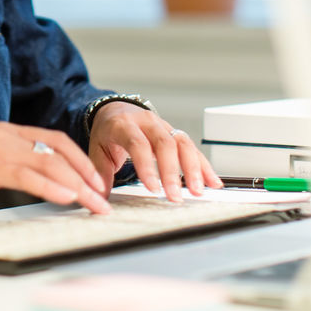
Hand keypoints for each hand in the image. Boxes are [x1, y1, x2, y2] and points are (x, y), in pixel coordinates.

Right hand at [0, 122, 112, 214]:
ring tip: (94, 204)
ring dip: (77, 185)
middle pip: (58, 151)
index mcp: (3, 131)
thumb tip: (23, 180)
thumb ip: (0, 165)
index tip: (94, 179)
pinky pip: (27, 175)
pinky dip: (51, 187)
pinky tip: (66, 198)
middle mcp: (4, 135)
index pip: (52, 140)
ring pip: (49, 163)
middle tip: (103, 196)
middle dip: (86, 174)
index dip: (78, 159)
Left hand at [87, 102, 222, 201]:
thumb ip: (99, 174)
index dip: (147, 166)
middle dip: (172, 171)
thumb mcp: (97, 150)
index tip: (153, 188)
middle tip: (175, 196)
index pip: (138, 144)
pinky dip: (204, 166)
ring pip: (183, 143)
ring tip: (198, 191)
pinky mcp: (176, 134)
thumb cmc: (108, 132)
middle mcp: (147, 122)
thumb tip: (98, 200)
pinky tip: (213, 182)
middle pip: (165, 143)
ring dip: (193, 168)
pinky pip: (193, 148)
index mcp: (124, 124)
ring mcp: (164, 126)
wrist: (116, 110)